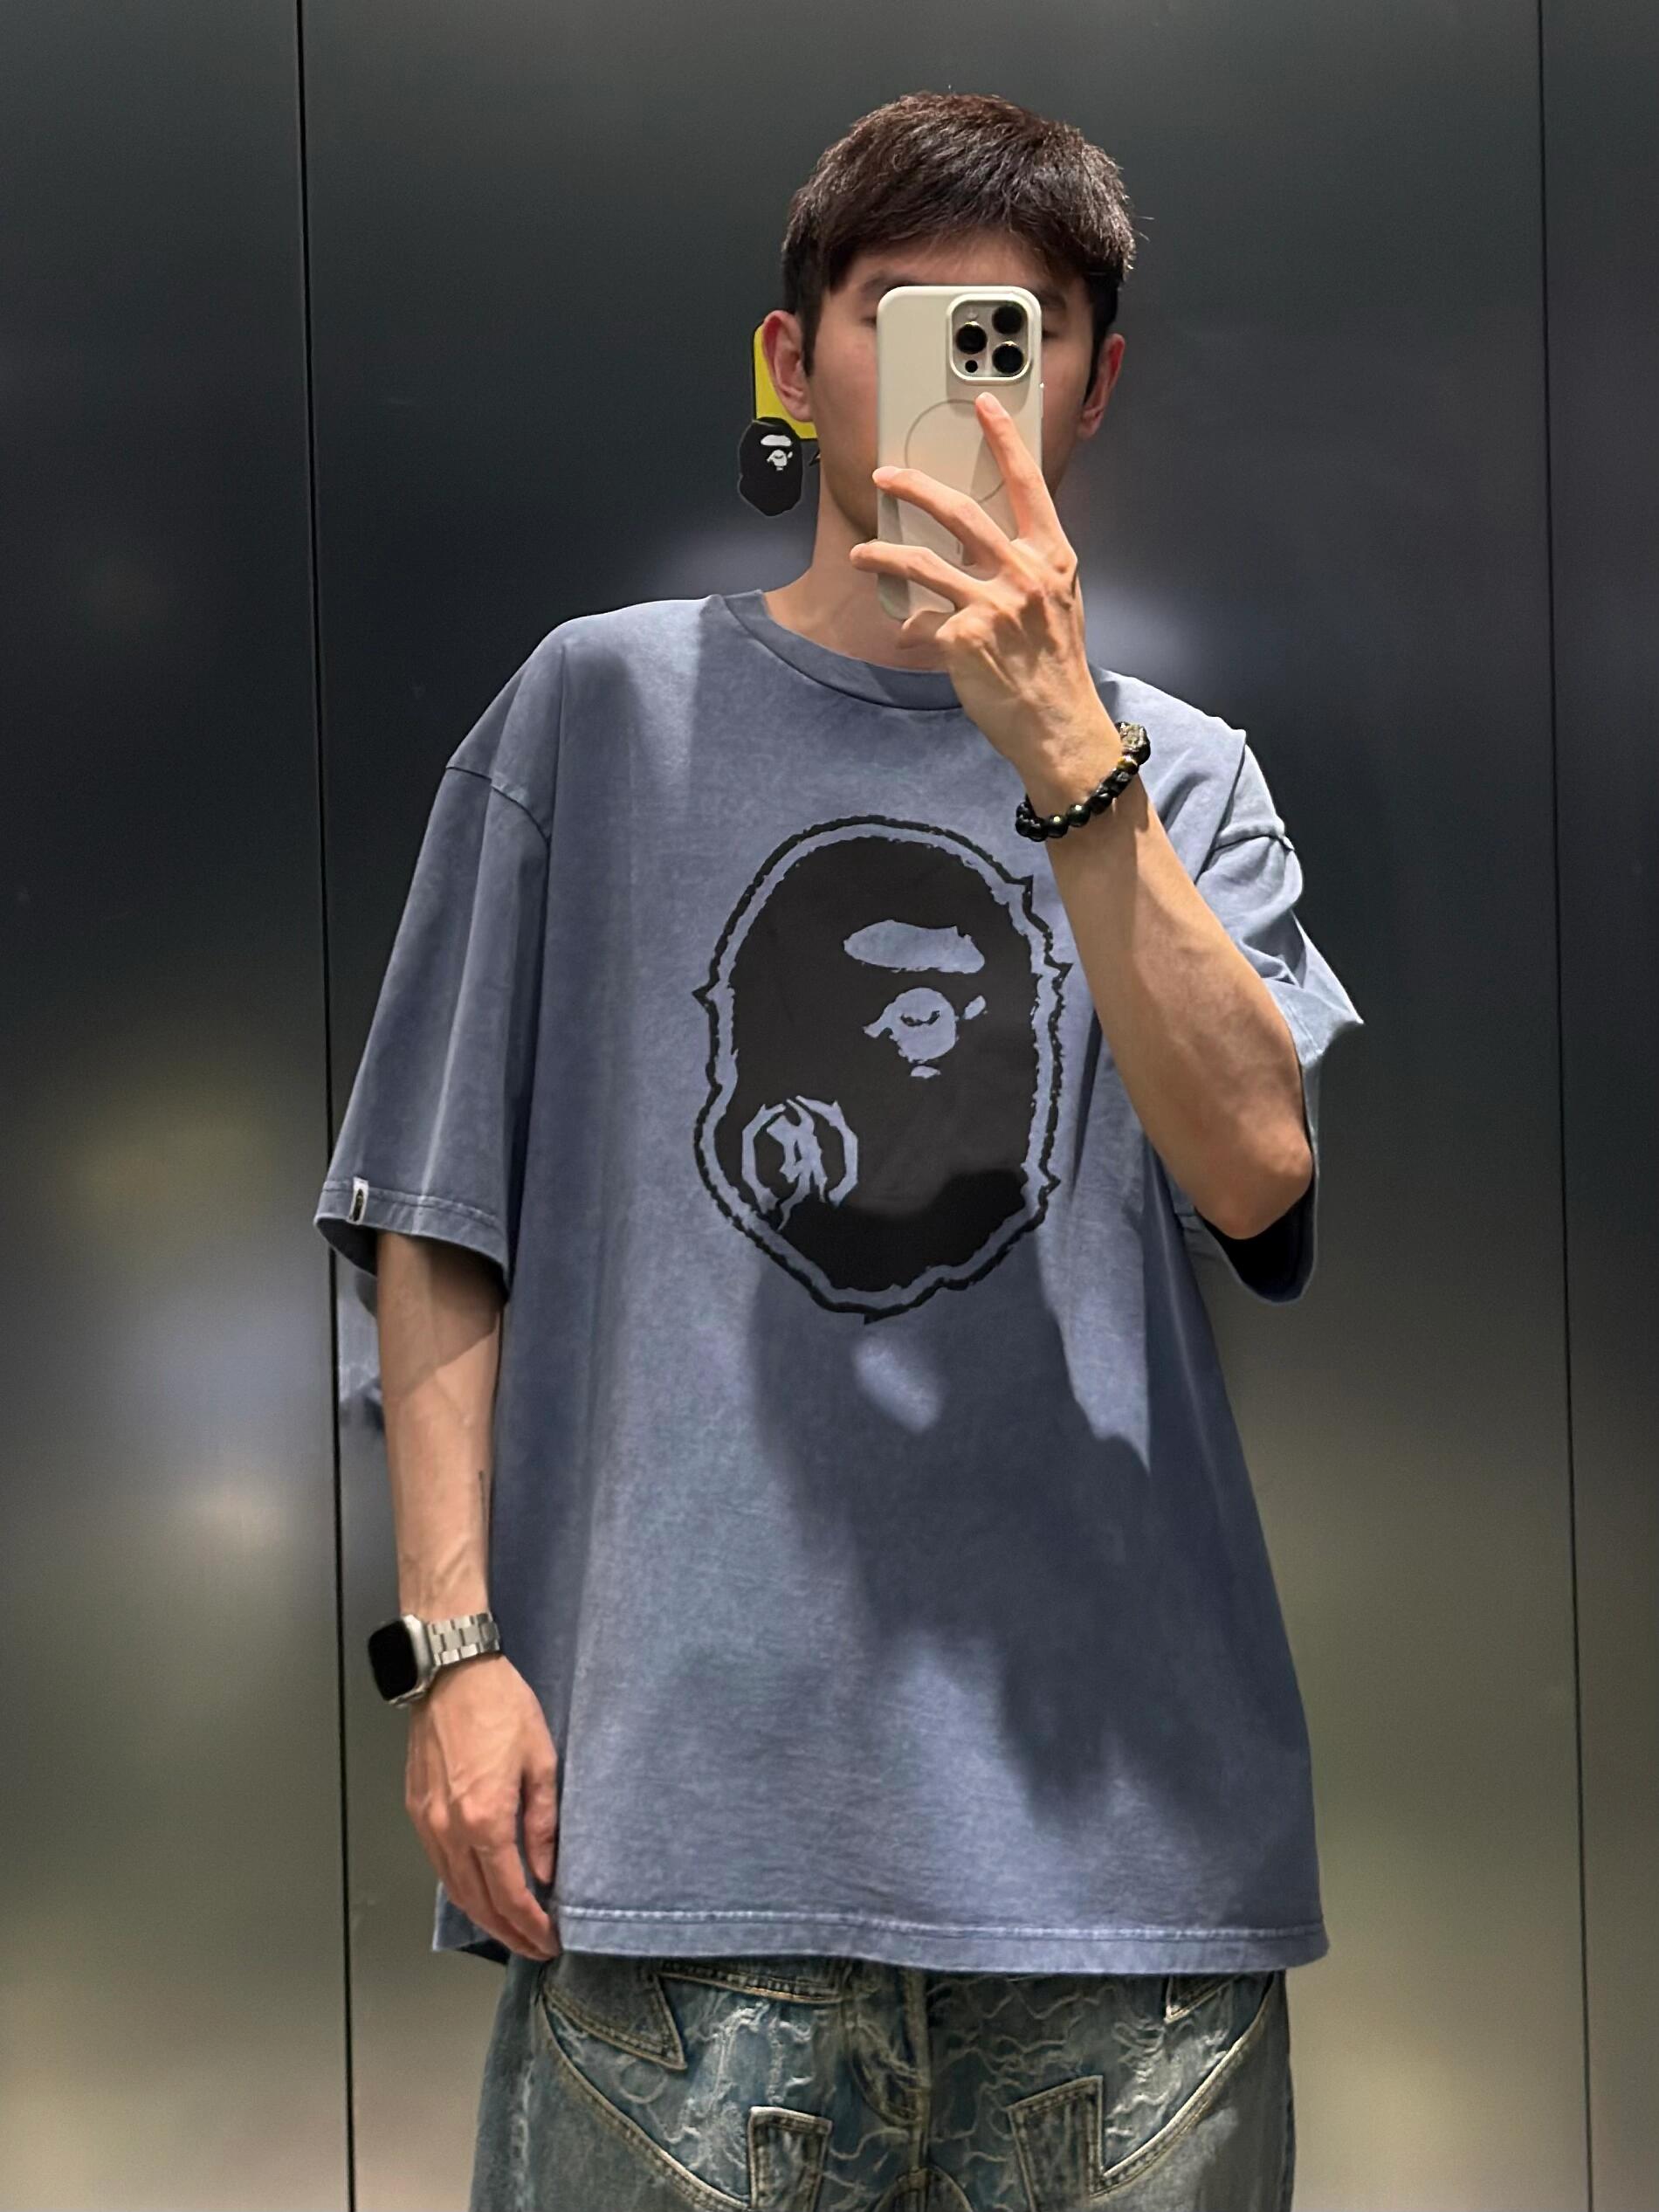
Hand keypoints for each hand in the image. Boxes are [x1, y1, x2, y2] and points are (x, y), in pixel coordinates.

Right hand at [405, 1653, 561, 1960]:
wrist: (452, 1671)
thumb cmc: (500, 1705)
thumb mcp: (541, 1761)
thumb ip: (543, 1823)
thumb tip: (547, 1870)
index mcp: (485, 1818)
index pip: (509, 1894)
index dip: (530, 1925)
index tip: (549, 1939)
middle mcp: (450, 1828)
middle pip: (478, 1902)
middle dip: (508, 1932)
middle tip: (533, 1946)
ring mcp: (428, 1821)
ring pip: (454, 1889)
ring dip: (483, 1916)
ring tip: (511, 1929)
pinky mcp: (417, 1809)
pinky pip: (439, 1864)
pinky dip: (461, 1887)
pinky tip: (479, 1891)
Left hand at [849, 391, 1118, 781]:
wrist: (1059, 725)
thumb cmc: (1058, 667)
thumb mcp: (1060, 603)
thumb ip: (1030, 568)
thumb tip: (991, 548)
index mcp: (1052, 557)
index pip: (1026, 484)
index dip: (1003, 440)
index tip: (983, 405)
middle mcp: (1023, 572)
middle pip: (957, 511)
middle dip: (913, 486)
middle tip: (885, 476)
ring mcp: (992, 603)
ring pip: (921, 561)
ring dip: (882, 554)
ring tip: (862, 553)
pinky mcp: (963, 637)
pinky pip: (923, 621)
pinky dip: (911, 627)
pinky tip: (906, 635)